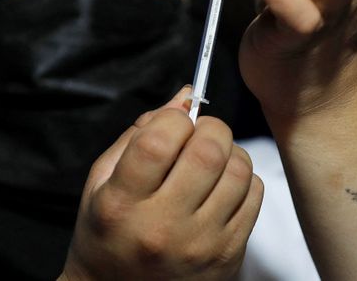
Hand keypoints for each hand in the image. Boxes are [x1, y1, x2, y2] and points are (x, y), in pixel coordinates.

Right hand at [60, 86, 263, 280]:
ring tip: (209, 161)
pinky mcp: (228, 258)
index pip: (159, 140)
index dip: (173, 118)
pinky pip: (254, 196)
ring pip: (239, 170)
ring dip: (229, 152)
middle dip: (209, 128)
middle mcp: (162, 228)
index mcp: (121, 204)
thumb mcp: (102, 181)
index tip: (172, 123)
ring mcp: (200, 246)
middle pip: (208, 151)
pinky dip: (242, 180)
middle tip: (198, 134)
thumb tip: (185, 97)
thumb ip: (139, 134)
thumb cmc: (107, 231)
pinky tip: (219, 188)